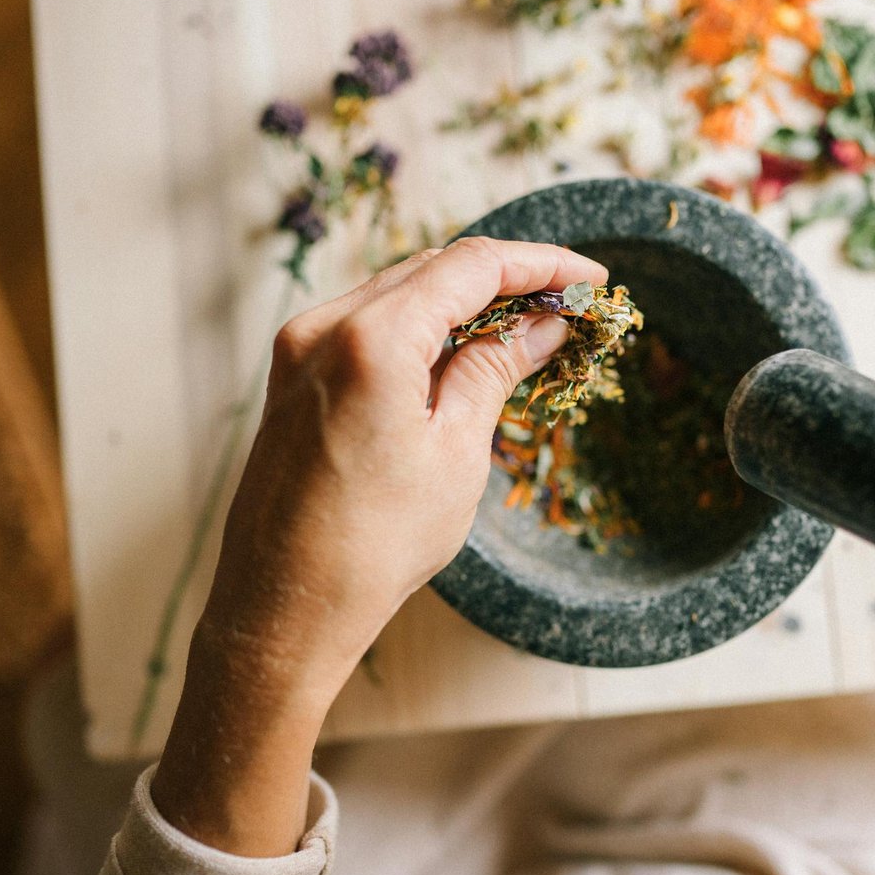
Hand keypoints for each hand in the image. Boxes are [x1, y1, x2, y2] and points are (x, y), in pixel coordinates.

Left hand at [151, 237, 605, 853]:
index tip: (589, 278)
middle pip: (431, 270)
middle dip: (503, 280)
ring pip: (397, 294)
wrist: (286, 611)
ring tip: (523, 331)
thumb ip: (495, 370)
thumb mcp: (455, 452)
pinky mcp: (292, 380)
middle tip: (565, 306)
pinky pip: (366, 327)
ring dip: (462, 303)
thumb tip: (540, 325)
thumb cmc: (373, 545)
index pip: (471, 266)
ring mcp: (299, 351)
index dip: (539, 263)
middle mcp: (323, 328)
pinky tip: (460, 356)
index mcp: (371, 339)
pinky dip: (419, 329)